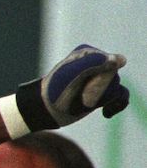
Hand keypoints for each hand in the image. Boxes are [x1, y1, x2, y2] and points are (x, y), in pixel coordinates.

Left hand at [13, 44, 127, 131]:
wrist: (46, 109)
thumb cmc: (55, 90)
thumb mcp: (71, 73)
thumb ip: (94, 62)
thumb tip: (121, 60)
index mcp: (88, 54)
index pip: (109, 63)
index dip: (97, 78)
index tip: (76, 83)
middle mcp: (95, 64)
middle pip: (112, 76)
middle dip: (97, 89)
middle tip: (79, 96)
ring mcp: (99, 78)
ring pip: (116, 87)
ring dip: (101, 99)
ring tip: (83, 103)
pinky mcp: (102, 92)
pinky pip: (122, 95)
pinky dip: (117, 105)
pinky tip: (106, 113)